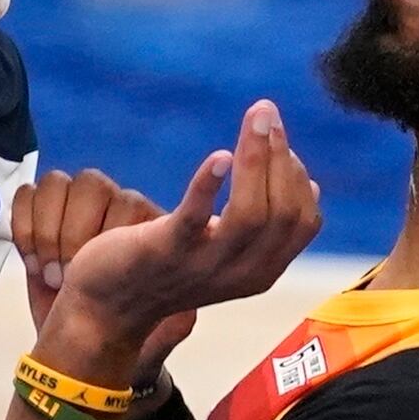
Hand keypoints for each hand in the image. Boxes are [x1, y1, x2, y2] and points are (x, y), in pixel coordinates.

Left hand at [38, 100, 322, 385]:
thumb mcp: (227, 252)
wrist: (109, 307)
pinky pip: (195, 218)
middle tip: (266, 112)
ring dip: (256, 160)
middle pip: (282, 214)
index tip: (281, 140)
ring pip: (251, 214)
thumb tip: (309, 184)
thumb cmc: (169, 269)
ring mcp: (205, 264)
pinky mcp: (166, 251)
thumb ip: (265, 227)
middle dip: (280, 157)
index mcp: (261, 270)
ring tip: (255, 119)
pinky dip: (210, 185)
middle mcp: (241, 272)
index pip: (303, 223)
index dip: (297, 178)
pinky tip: (219, 156)